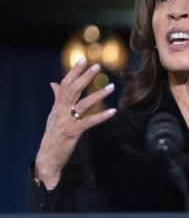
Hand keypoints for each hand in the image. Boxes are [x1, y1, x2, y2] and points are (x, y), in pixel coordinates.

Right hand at [35, 58, 115, 188]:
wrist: (47, 157)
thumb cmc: (53, 134)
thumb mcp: (53, 114)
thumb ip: (56, 98)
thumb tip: (54, 83)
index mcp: (57, 105)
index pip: (65, 84)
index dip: (74, 71)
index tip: (83, 59)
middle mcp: (60, 111)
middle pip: (73, 90)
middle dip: (85, 77)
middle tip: (97, 66)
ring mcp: (66, 121)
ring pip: (83, 104)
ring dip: (98, 95)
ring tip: (111, 87)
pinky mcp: (73, 132)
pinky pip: (89, 122)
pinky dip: (101, 116)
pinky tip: (112, 111)